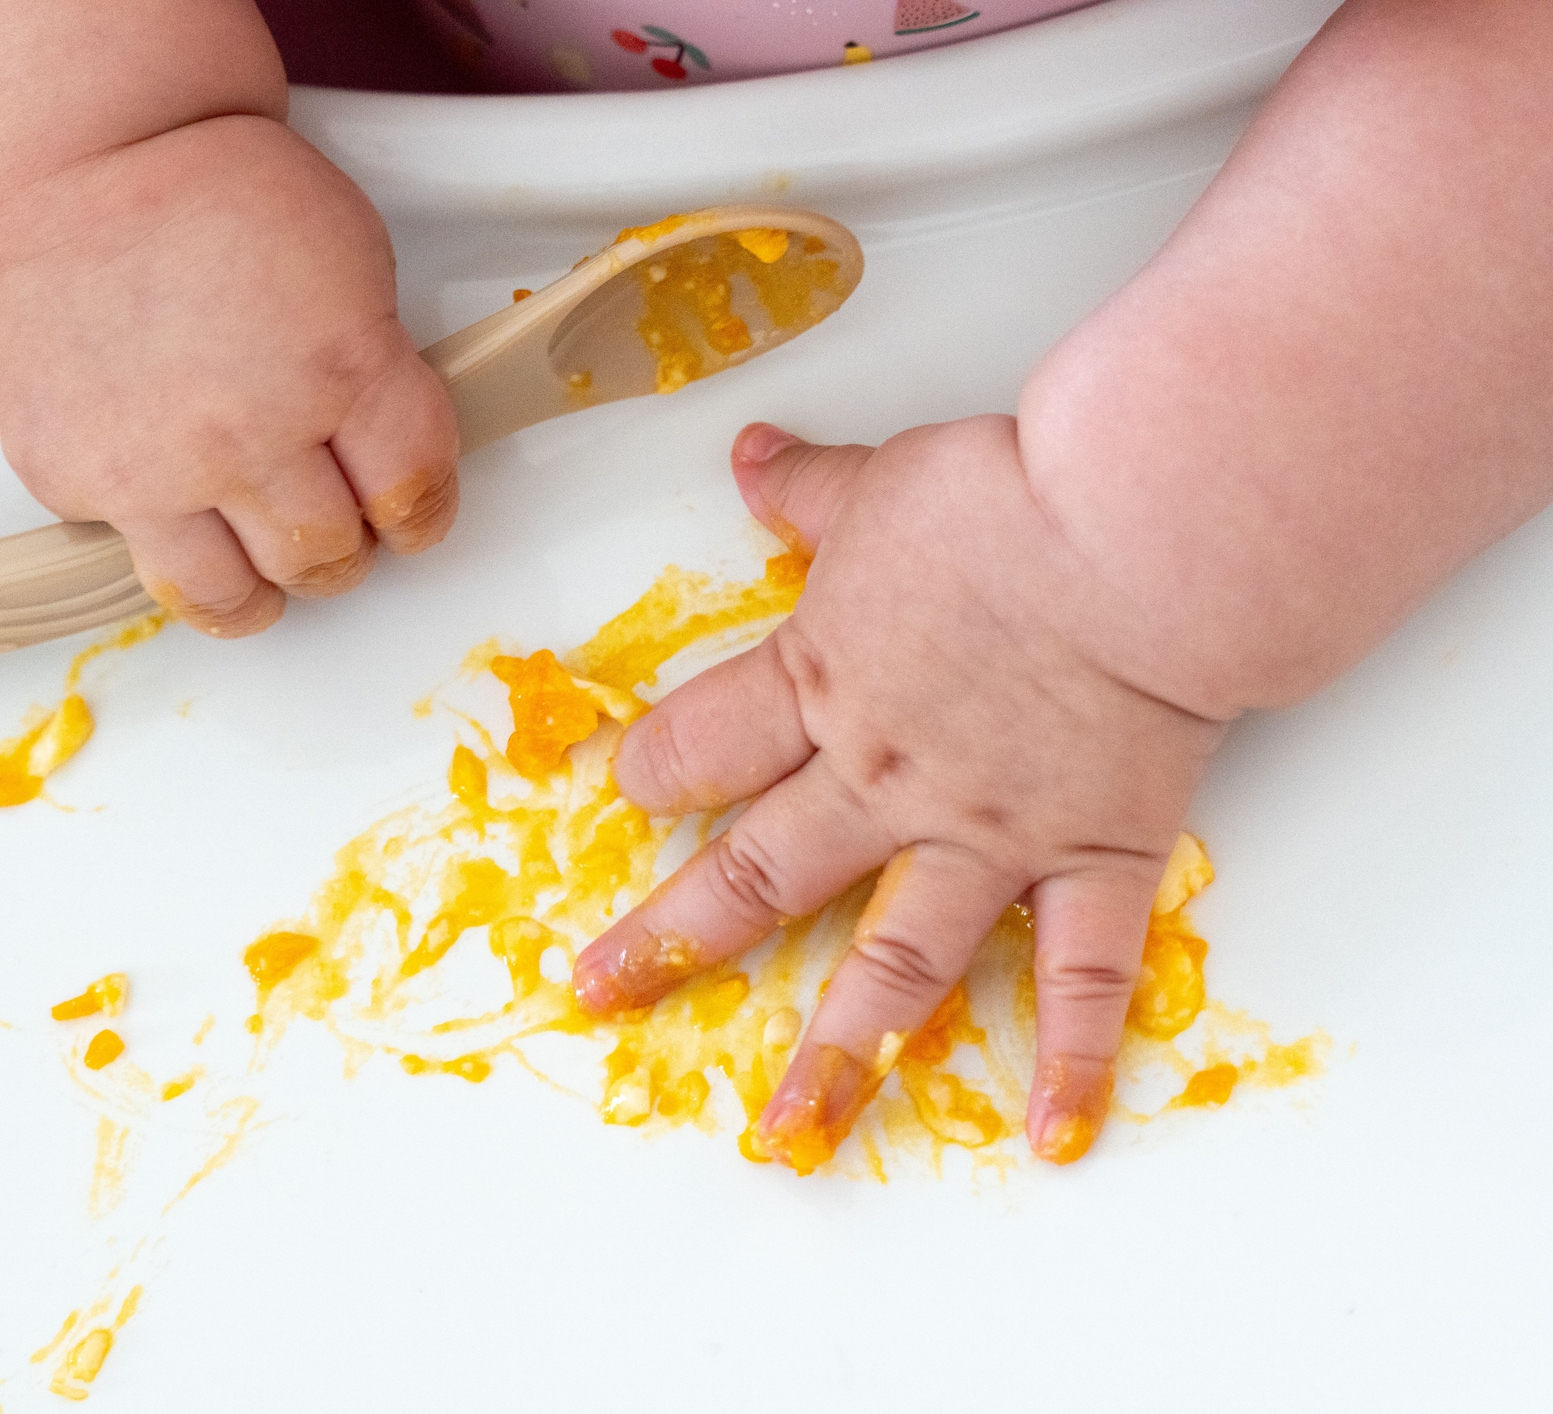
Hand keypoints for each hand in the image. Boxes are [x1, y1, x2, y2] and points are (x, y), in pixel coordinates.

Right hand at [0, 116, 457, 636]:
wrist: (67, 163)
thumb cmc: (205, 191)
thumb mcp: (349, 258)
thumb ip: (373, 368)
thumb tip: (384, 453)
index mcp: (338, 369)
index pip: (412, 496)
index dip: (418, 512)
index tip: (407, 513)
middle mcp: (246, 434)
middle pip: (326, 559)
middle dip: (338, 547)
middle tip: (327, 519)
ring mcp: (153, 470)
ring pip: (233, 598)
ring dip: (261, 583)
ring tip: (259, 550)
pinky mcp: (73, 482)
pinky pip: (139, 551)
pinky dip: (162, 529)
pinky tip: (165, 476)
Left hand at [572, 417, 1226, 1166]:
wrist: (1142, 532)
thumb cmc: (1013, 501)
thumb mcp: (883, 482)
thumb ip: (808, 491)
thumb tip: (749, 456)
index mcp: (824, 682)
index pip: (702, 747)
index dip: (650, 769)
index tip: (622, 793)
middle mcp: (884, 779)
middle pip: (756, 875)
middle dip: (671, 937)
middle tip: (603, 992)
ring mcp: (985, 834)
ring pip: (893, 965)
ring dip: (835, 1057)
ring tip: (786, 1140)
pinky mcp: (1091, 855)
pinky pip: (1080, 976)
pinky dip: (1071, 1060)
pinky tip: (1051, 1136)